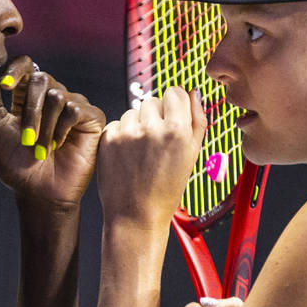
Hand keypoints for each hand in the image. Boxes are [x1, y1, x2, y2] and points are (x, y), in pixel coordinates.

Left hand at [0, 56, 105, 208]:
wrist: (39, 192)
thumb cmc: (17, 166)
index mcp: (29, 97)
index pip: (26, 66)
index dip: (17, 70)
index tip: (7, 86)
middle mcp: (52, 97)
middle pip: (41, 79)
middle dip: (30, 110)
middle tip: (26, 139)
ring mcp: (73, 105)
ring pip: (57, 95)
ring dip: (44, 126)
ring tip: (41, 150)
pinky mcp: (92, 118)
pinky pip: (74, 108)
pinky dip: (62, 128)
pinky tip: (59, 145)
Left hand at [97, 86, 206, 233]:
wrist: (136, 215)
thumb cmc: (167, 189)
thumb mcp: (193, 156)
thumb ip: (197, 120)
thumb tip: (194, 92)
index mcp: (178, 130)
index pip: (175, 91)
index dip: (175, 104)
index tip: (173, 119)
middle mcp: (152, 127)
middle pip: (153, 100)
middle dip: (156, 115)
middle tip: (156, 143)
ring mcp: (127, 132)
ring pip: (133, 111)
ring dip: (138, 124)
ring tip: (142, 152)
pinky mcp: (108, 138)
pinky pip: (117, 123)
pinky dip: (122, 134)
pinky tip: (128, 155)